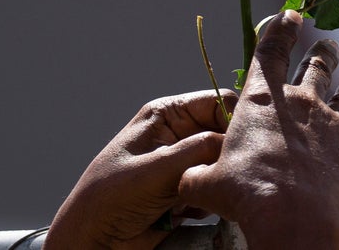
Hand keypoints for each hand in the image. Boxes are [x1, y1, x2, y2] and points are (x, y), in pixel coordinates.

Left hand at [45, 90, 236, 248]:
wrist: (93, 244)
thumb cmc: (109, 199)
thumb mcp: (156, 168)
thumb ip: (200, 149)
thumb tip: (237, 144)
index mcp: (167, 115)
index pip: (219, 102)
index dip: (236, 119)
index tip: (245, 143)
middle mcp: (179, 135)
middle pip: (226, 134)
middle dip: (227, 156)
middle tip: (224, 174)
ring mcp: (185, 164)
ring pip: (224, 164)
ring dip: (216, 182)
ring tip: (194, 197)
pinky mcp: (188, 190)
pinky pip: (216, 189)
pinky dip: (211, 201)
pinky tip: (187, 211)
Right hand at [179, 10, 338, 249]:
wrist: (289, 215)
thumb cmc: (243, 193)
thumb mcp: (203, 181)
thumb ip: (196, 172)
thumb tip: (188, 177)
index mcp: (264, 101)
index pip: (270, 53)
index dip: (279, 30)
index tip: (290, 14)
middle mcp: (305, 104)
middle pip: (317, 67)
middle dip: (324, 52)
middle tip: (330, 44)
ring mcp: (337, 127)